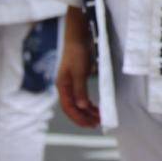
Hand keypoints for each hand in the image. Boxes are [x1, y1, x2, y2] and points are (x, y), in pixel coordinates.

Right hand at [56, 8, 99, 127]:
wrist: (77, 36)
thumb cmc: (77, 52)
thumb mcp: (79, 71)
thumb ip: (80, 90)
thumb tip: (81, 106)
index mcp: (63, 87)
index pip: (69, 108)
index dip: (79, 118)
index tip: (90, 124)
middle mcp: (65, 87)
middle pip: (73, 108)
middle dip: (84, 117)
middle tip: (97, 123)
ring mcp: (70, 83)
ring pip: (78, 103)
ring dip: (87, 111)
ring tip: (99, 117)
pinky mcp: (77, 79)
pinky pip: (81, 96)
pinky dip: (88, 102)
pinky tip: (95, 106)